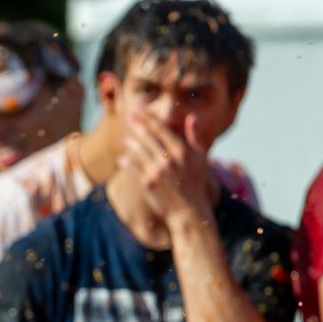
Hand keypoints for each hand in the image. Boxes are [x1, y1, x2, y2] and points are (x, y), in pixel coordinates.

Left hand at [121, 111, 214, 227]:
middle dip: (137, 125)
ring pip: (139, 152)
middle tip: (129, 117)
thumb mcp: (200, 158)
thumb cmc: (196, 182)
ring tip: (125, 139)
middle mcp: (169, 159)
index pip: (161, 130)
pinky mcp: (148, 184)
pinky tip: (122, 158)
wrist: (189, 210)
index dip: (149, 119)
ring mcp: (157, 172)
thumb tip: (192, 116)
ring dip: (131, 143)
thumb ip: (195, 136)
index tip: (140, 111)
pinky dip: (127, 162)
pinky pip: (134, 169)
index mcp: (181, 150)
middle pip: (148, 138)